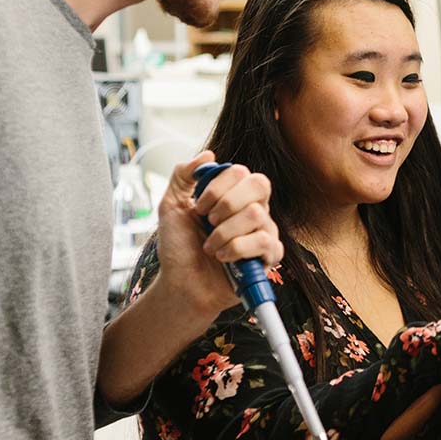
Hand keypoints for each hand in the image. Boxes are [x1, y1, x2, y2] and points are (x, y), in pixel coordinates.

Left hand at [155, 151, 283, 318]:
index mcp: (234, 194)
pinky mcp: (269, 255)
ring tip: (211, 247)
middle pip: (260, 183)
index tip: (198, 207)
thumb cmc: (179, 248)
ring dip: (223, 233)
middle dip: (227, 203)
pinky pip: (264, 241)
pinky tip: (224, 258)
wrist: (180, 285)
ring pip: (256, 214)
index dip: (217, 187)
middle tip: (209, 222)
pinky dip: (236, 249)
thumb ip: (183, 175)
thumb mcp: (171, 205)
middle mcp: (254, 208)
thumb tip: (209, 154)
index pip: (240, 171)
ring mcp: (264, 231)